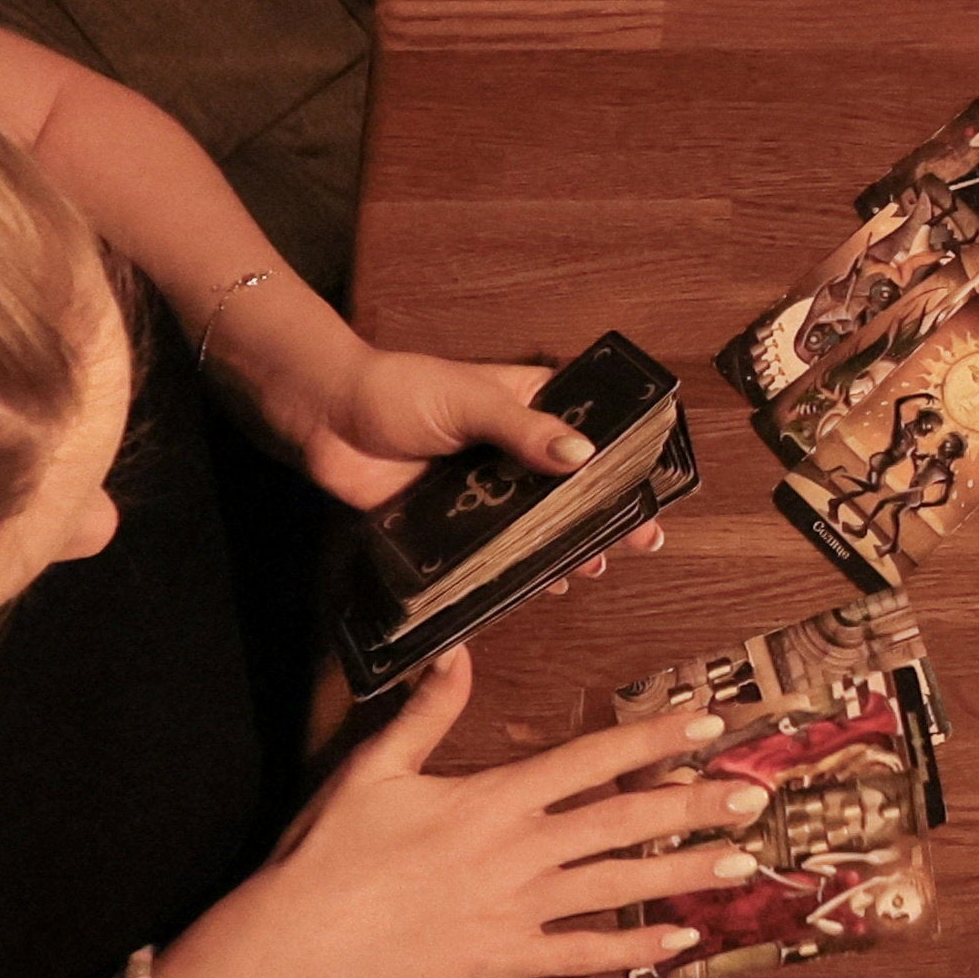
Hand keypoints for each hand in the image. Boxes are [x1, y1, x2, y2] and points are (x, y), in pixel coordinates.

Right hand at [163, 649, 756, 977]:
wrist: (299, 941)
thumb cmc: (331, 851)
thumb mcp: (374, 768)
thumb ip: (426, 712)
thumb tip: (457, 651)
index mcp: (494, 799)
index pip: (590, 759)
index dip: (652, 740)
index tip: (707, 722)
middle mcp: (520, 851)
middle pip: (624, 821)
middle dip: (693, 804)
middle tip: (755, 792)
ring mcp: (520, 910)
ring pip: (619, 886)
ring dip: (684, 874)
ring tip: (744, 861)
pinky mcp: (508, 960)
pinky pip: (585, 954)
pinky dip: (635, 950)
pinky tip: (681, 943)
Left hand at [261, 348, 662, 592]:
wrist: (324, 418)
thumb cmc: (397, 391)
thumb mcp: (468, 400)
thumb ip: (524, 429)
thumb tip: (583, 454)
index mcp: (525, 404)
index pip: (588, 428)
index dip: (622, 458)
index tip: (653, 486)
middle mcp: (511, 448)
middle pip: (570, 485)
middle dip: (604, 515)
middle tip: (639, 543)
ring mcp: (483, 487)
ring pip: (535, 521)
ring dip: (564, 547)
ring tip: (592, 569)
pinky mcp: (451, 522)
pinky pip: (492, 549)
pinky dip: (517, 569)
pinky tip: (542, 586)